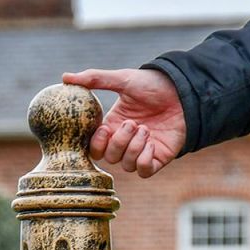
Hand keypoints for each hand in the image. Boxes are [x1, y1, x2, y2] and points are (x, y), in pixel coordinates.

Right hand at [60, 68, 185, 178]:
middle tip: (133, 123)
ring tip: (146, 129)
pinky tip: (152, 143)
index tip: (105, 128)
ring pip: (126, 165)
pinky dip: (145, 160)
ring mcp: (141, 151)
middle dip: (119, 142)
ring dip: (134, 148)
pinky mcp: (157, 159)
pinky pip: (144, 171)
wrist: (185, 89)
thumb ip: (95, 79)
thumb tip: (64, 77)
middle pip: (110, 158)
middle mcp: (125, 142)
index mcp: (113, 126)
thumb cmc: (154, 84)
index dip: (97, 144)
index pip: (95, 148)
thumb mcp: (123, 79)